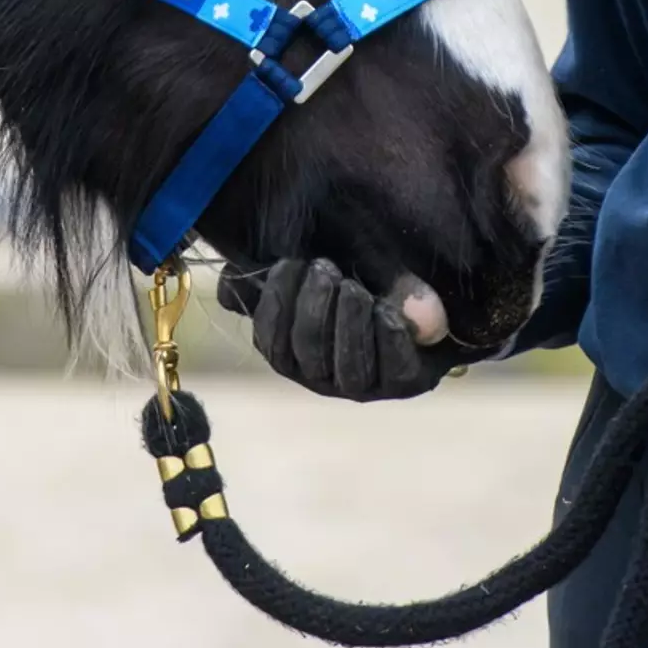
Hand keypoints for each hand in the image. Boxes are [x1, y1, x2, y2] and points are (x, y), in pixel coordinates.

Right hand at [216, 257, 454, 400]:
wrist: (419, 298)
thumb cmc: (355, 280)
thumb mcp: (313, 271)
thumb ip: (273, 278)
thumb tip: (228, 289)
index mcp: (294, 354)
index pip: (271, 342)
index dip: (276, 304)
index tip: (290, 262)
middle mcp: (325, 378)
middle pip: (309, 355)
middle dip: (314, 309)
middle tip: (326, 268)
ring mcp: (367, 385)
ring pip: (349, 370)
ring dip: (348, 324)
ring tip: (353, 286)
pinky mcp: (407, 382)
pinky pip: (394, 370)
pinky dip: (388, 337)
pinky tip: (386, 309)